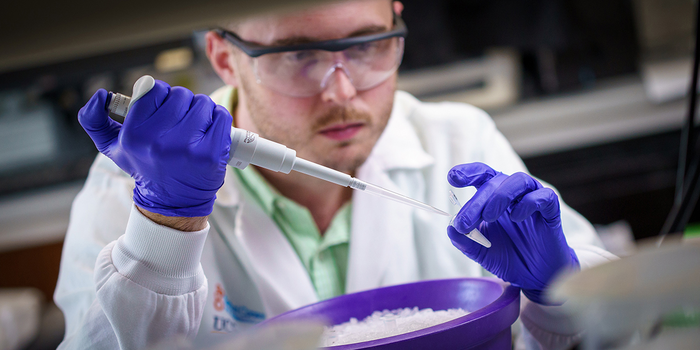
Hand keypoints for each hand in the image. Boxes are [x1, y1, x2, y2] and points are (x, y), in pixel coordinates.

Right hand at [78, 81, 231, 216]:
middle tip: (180, 121)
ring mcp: (188, 148)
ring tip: (194, 129)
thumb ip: (94, 120)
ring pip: (202, 103)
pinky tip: (209, 133)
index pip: (155, 89)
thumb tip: (101, 95)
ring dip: (201, 111)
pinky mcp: (212, 153)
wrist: (173, 200)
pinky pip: (221, 116)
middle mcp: (159, 142)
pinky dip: (217, 119)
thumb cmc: (145, 166)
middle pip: (181, 95)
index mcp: (133, 136)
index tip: (163, 109)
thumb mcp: (112, 147)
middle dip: (182, 104)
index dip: (161, 96)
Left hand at [447, 163, 578, 304]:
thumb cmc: (508, 257)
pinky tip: (516, 217)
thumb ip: (465, 240)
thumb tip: (450, 228)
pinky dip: (528, 202)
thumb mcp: (480, 252)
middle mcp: (513, 195)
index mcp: (493, 198)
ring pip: (519, 181)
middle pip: (495, 181)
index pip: (482, 175)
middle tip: (465, 222)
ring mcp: (532, 201)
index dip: (468, 172)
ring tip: (489, 217)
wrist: (534, 277)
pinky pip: (544, 196)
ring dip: (500, 196)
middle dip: (477, 201)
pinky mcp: (550, 212)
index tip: (452, 178)